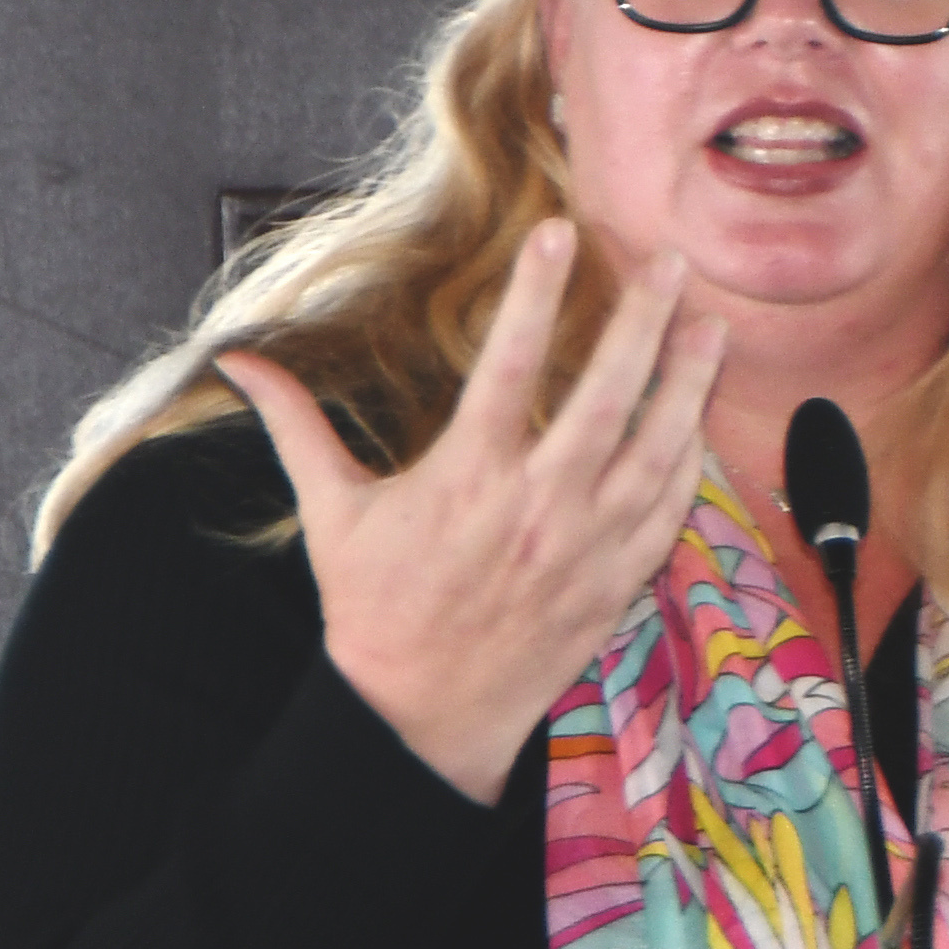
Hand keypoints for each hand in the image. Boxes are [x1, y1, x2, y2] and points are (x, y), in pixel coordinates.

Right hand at [222, 218, 718, 797]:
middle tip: (672, 265)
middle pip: (606, 398)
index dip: (533, 294)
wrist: (419, 715)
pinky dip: (689, 462)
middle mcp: (536, 506)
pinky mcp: (614, 583)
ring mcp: (585, 547)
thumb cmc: (373, 607)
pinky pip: (668, 512)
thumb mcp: (330, 512)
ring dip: (688, 385)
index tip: (556, 233)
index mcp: (467, 477)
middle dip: (643, 325)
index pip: (506, 365)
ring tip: (712, 327)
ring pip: (655, 451)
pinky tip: (700, 419)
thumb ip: (294, 425)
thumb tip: (236, 361)